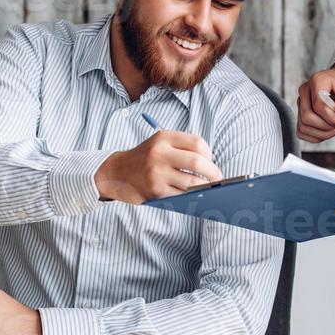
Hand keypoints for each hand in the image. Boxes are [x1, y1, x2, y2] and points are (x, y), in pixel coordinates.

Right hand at [94, 130, 222, 203]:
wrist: (116, 172)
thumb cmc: (145, 158)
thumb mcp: (160, 144)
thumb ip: (183, 149)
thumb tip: (212, 167)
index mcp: (163, 137)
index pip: (197, 143)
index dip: (209, 154)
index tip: (210, 161)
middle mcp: (159, 153)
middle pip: (197, 163)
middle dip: (213, 173)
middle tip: (218, 178)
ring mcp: (156, 173)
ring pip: (192, 183)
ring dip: (204, 188)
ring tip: (208, 188)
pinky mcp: (154, 191)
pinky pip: (181, 196)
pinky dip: (191, 197)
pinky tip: (193, 196)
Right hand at [297, 59, 334, 142]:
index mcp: (317, 81)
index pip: (318, 105)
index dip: (332, 117)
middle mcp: (306, 91)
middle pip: (307, 117)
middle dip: (326, 126)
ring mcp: (302, 102)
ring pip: (303, 126)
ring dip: (321, 133)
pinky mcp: (301, 112)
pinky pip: (302, 130)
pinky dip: (315, 136)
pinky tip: (327, 132)